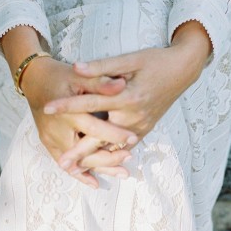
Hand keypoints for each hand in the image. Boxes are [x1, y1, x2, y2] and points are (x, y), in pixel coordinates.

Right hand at [20, 56, 137, 188]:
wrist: (34, 79)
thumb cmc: (60, 76)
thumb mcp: (80, 76)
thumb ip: (100, 83)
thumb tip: (121, 85)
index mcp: (67, 113)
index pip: (94, 128)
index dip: (114, 134)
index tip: (133, 138)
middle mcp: (57, 130)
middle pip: (86, 151)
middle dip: (110, 158)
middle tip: (130, 158)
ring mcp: (51, 140)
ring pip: (78, 162)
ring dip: (100, 168)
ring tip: (123, 173)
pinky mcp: (48, 144)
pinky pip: (66, 164)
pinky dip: (81, 174)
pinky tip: (96, 183)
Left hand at [42, 22, 211, 171]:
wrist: (183, 70)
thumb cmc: (155, 61)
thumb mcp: (130, 59)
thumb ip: (102, 66)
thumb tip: (75, 67)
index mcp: (128, 97)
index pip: (90, 102)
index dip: (68, 106)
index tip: (47, 109)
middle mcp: (134, 116)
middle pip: (101, 137)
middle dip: (80, 151)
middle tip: (61, 163)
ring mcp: (141, 126)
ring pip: (113, 148)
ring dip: (94, 160)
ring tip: (75, 170)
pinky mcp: (145, 130)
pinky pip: (125, 148)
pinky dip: (110, 158)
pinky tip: (97, 166)